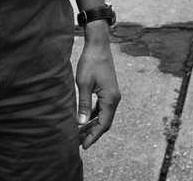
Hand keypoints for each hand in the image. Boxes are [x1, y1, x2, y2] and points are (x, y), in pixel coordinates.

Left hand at [74, 25, 119, 149]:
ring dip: (92, 125)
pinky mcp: (108, 90)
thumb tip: (81, 123)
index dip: (93, 137)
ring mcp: (113, 94)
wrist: (98, 45)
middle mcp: (114, 98)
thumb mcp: (84, 83)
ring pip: (103, 116)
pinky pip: (102, 108)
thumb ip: (83, 104)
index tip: (83, 146)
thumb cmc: (90, 62)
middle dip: (92, 133)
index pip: (103, 125)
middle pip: (104, 122)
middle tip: (78, 142)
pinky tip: (84, 118)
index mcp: (110, 99)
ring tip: (78, 132)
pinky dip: (94, 115)